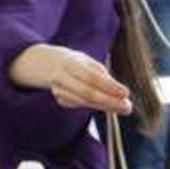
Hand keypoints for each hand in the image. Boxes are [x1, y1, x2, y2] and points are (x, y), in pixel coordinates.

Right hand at [11, 45, 132, 114]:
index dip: (108, 86)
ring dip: (104, 106)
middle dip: (108, 102)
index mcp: (70, 63)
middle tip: (127, 107)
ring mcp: (58, 90)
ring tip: (122, 108)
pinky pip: (78, 104)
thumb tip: (117, 90)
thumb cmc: (70, 61)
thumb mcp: (84, 60)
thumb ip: (99, 73)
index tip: (126, 93)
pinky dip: (93, 105)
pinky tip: (104, 104)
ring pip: (83, 102)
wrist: (42, 64)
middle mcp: (62, 77)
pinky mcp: (59, 100)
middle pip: (86, 93)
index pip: (91, 77)